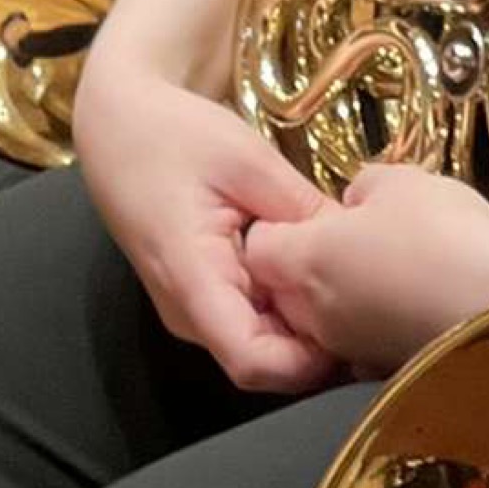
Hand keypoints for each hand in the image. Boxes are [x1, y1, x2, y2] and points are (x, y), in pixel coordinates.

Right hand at [75, 64, 339, 394]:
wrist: (120, 125)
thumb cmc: (174, 135)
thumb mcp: (247, 160)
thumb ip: (300, 211)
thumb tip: (360, 252)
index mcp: (192, 281)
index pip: (253, 362)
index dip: (309, 361)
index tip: (356, 324)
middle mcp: (189, 314)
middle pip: (264, 362)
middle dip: (318, 344)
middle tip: (368, 299)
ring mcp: (193, 310)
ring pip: (261, 346)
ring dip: (304, 326)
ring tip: (346, 280)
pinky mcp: (202, 298)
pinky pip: (250, 322)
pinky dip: (286, 308)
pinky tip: (314, 270)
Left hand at [243, 163, 488, 380]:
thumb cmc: (445, 233)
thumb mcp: (399, 181)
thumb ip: (360, 188)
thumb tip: (353, 204)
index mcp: (306, 260)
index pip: (257, 246)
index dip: (277, 225)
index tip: (309, 212)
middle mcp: (315, 314)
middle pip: (281, 291)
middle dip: (300, 267)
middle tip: (345, 239)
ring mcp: (350, 349)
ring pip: (318, 322)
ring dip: (336, 298)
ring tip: (381, 269)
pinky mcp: (385, 371)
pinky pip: (357, 344)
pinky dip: (370, 325)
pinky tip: (405, 303)